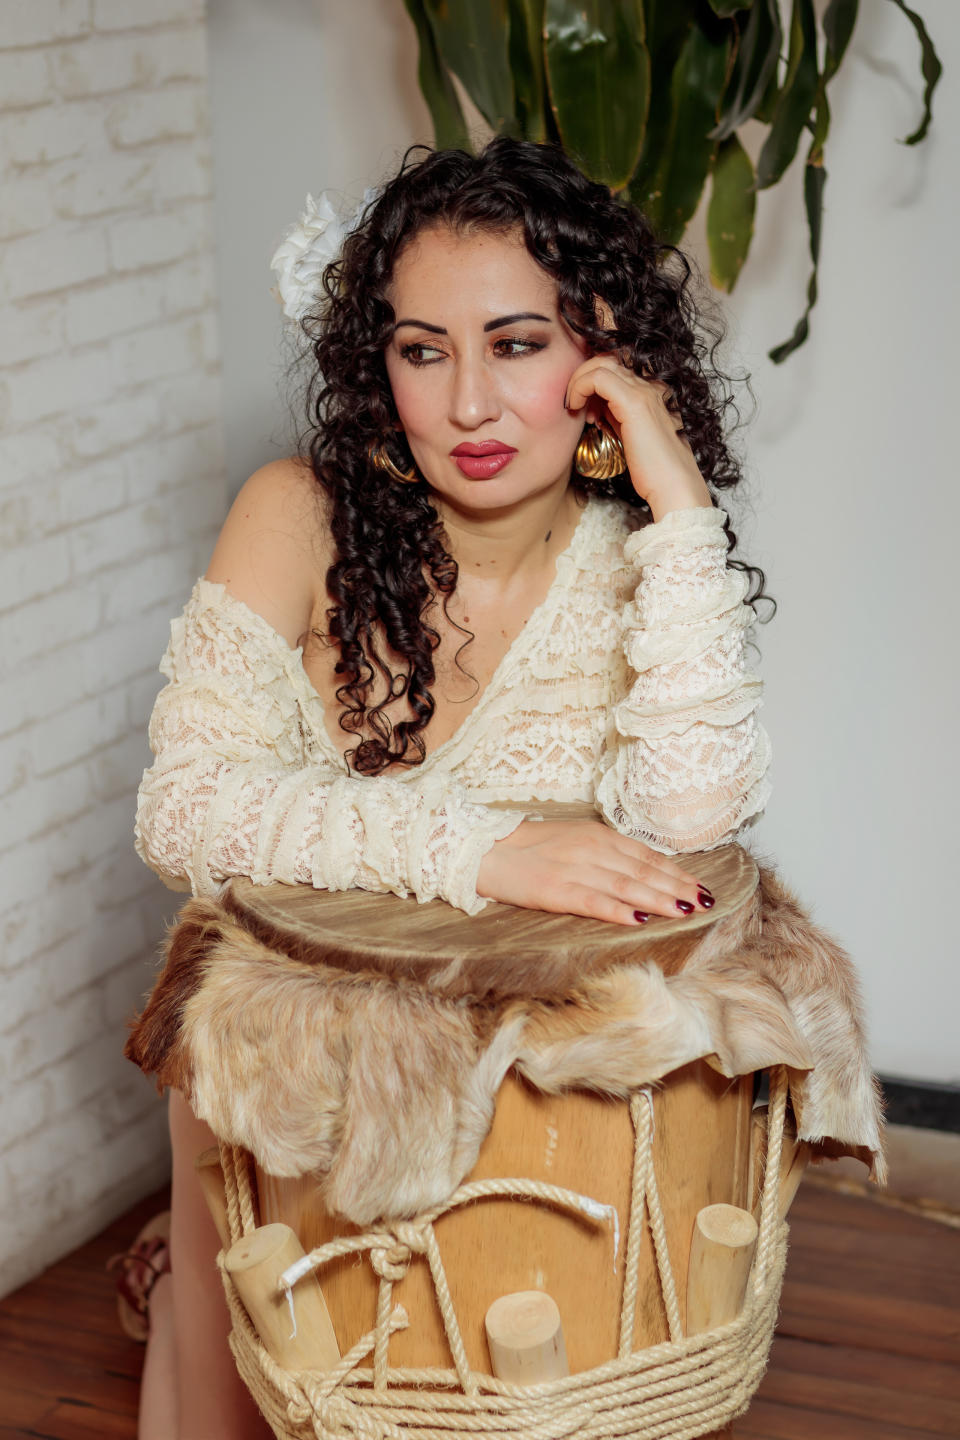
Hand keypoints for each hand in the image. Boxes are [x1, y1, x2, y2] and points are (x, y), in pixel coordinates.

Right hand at [476, 818, 713, 924]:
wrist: (485, 850)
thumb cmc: (529, 848)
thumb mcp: (573, 839)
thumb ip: (605, 852)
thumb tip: (641, 870)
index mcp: (597, 835)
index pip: (647, 855)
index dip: (676, 872)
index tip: (700, 887)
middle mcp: (592, 849)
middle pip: (644, 871)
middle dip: (678, 888)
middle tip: (706, 903)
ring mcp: (575, 869)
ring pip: (627, 886)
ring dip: (660, 899)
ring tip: (685, 911)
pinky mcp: (556, 890)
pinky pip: (594, 902)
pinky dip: (620, 910)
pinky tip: (641, 919)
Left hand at [565, 355, 711, 521]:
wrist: (673, 486)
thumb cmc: (653, 469)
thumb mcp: (630, 434)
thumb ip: (616, 415)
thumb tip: (596, 406)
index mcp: (652, 390)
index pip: (616, 365)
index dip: (593, 379)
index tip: (584, 407)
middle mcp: (650, 384)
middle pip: (607, 358)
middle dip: (582, 376)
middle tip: (573, 402)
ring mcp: (643, 390)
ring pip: (600, 363)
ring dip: (578, 381)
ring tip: (572, 406)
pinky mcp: (633, 402)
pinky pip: (597, 378)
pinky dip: (579, 388)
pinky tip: (575, 408)